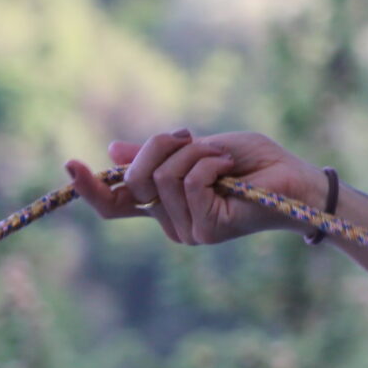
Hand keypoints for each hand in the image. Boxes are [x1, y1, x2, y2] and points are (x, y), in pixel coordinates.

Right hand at [62, 129, 323, 245]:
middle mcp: (170, 222)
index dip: (89, 186)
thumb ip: (157, 155)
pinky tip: (230, 170)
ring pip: (161, 177)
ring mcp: (186, 230)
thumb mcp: (199, 148)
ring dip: (192, 152)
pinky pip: (188, 183)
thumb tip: (111, 151)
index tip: (70, 162)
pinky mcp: (205, 230)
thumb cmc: (256, 162)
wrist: (297, 180)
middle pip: (133, 178)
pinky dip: (208, 163)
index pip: (113, 204)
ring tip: (222, 157)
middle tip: (192, 137)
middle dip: (158, 145)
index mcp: (165, 205)